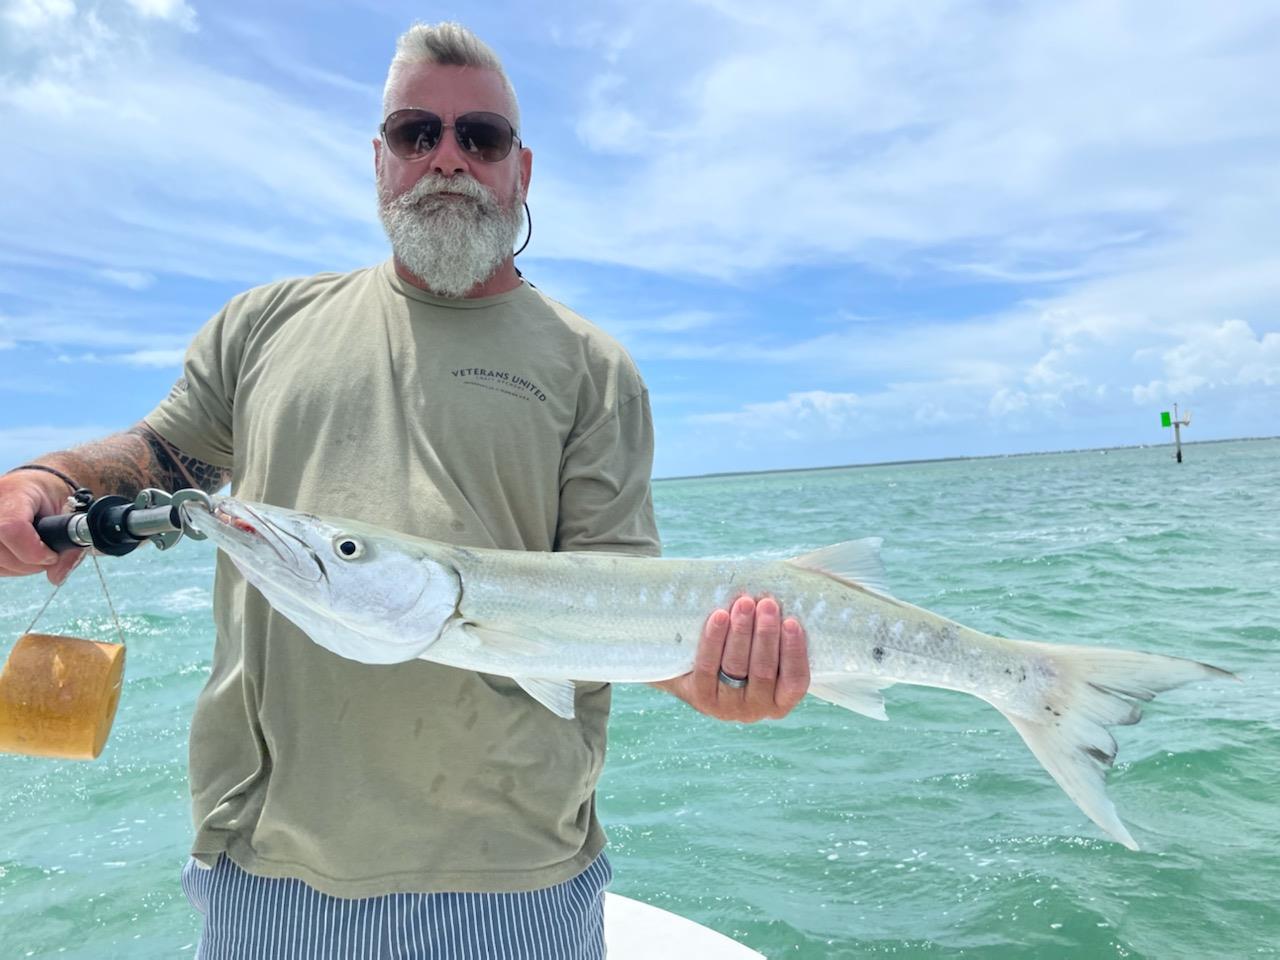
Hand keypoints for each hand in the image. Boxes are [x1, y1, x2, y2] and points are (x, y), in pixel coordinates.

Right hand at [0, 472, 83, 585]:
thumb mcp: (70, 514)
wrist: (35, 486)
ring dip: (19, 567)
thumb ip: (70, 546)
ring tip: (35, 551)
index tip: (52, 555)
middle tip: (48, 555)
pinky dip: (8, 566)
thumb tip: (57, 578)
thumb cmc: (52, 497)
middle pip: (2, 553)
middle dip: (31, 563)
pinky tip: (20, 553)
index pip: (11, 529)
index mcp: (13, 493)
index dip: (34, 551)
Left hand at [655, 596, 809, 721]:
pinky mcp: (701, 698)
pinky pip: (708, 666)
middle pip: (763, 671)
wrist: (694, 671)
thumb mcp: (763, 651)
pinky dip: (714, 639)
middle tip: (767, 604)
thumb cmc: (741, 654)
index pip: (795, 681)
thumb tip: (776, 599)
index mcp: (781, 701)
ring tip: (744, 604)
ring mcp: (727, 706)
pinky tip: (720, 616)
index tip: (791, 621)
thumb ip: (774, 635)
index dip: (795, 651)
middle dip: (766, 634)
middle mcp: (756, 709)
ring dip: (741, 632)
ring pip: (736, 666)